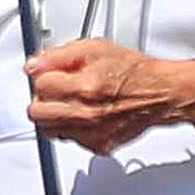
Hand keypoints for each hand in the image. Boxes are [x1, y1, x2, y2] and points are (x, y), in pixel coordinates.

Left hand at [23, 39, 194, 150]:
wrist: (160, 94)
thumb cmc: (132, 72)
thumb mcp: (95, 49)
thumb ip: (58, 56)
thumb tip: (34, 65)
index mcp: (84, 86)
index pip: (40, 85)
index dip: (45, 76)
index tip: (52, 75)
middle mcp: (86, 113)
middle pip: (37, 113)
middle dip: (42, 100)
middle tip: (56, 92)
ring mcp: (91, 132)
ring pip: (49, 129)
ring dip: (54, 115)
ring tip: (71, 103)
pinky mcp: (98, 145)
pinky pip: (69, 139)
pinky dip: (72, 128)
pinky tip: (86, 115)